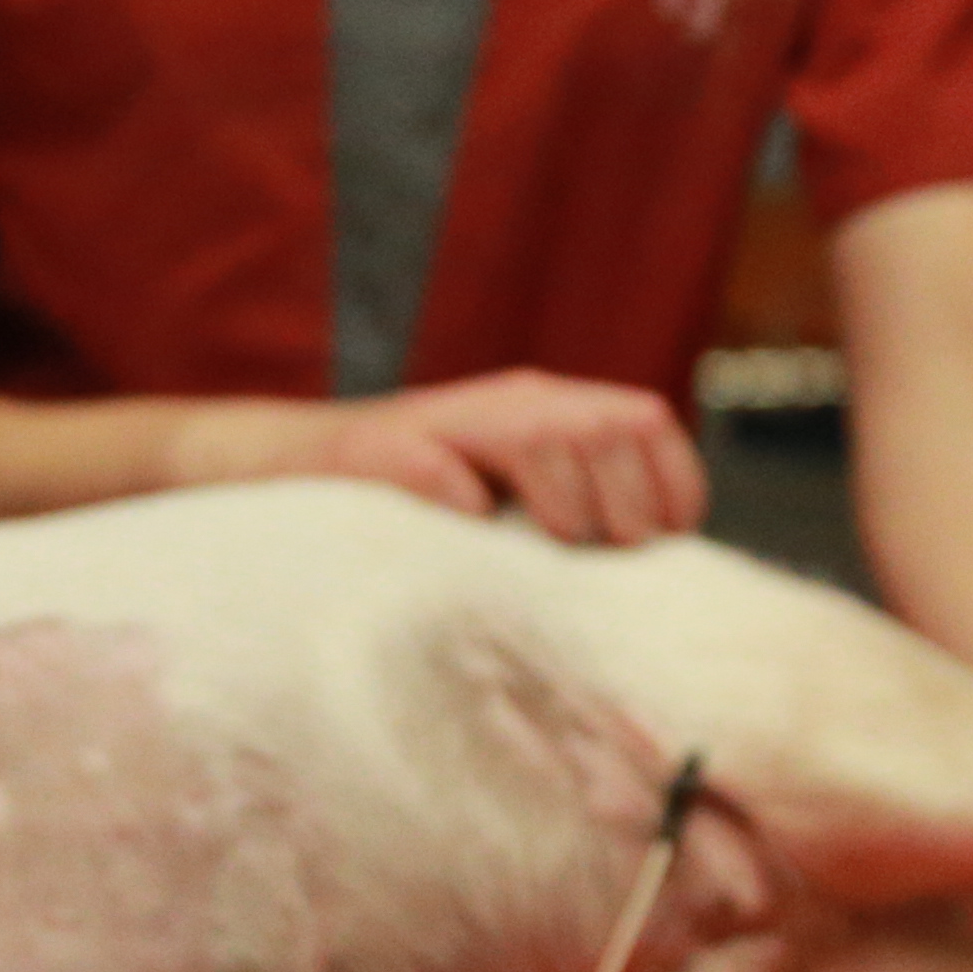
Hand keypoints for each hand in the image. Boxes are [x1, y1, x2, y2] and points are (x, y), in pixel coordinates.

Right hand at [315, 370, 707, 545]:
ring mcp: (445, 420)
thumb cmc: (428, 505)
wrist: (300, 468)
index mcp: (551, 408)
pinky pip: (441, 472)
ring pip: (544, 435)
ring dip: (565, 505)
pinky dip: (464, 508)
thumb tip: (663, 569)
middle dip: (625, 503)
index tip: (666, 543)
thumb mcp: (517, 498)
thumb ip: (583, 512)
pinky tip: (467, 532)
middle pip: (608, 425)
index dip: (673, 483)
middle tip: (605, 554)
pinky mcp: (383, 451)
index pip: (644, 420)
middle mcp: (508, 402)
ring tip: (549, 546)